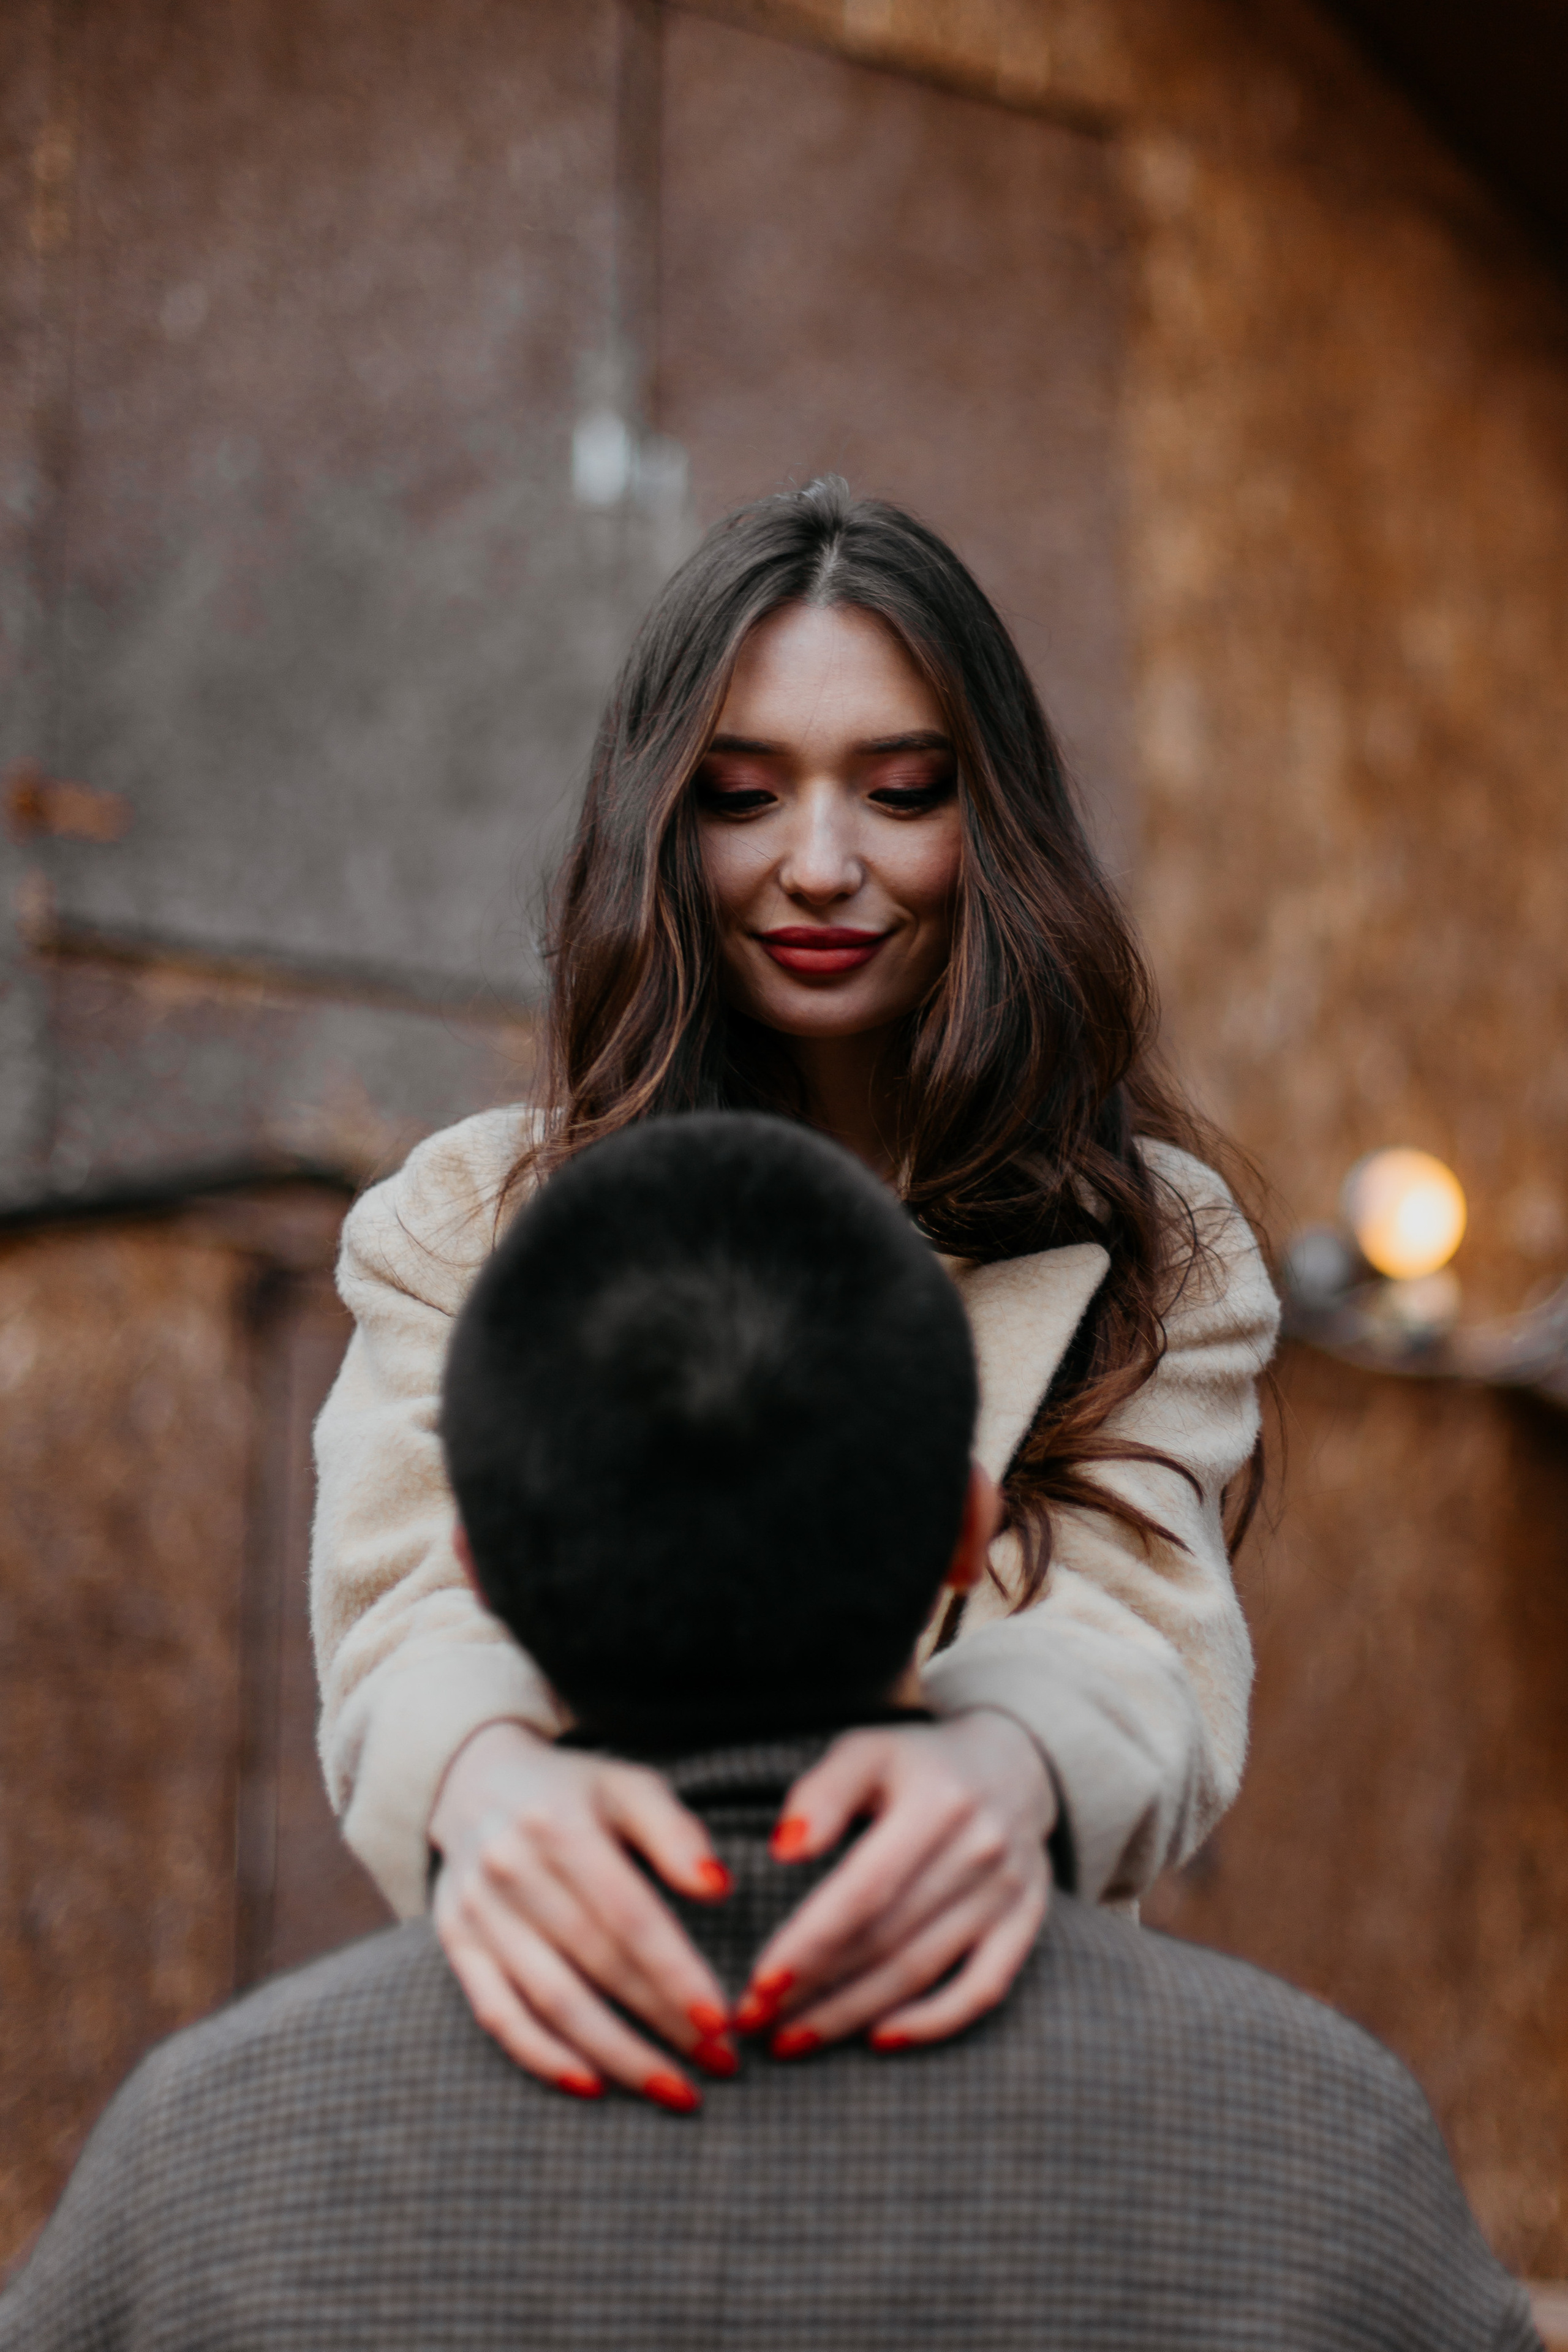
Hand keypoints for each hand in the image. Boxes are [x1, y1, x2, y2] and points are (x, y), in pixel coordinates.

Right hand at [429, 1721, 735, 2108]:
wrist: (473, 1782)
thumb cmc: (573, 1793)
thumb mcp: (627, 1787)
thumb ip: (674, 1832)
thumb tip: (719, 1887)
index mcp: (562, 1825)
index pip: (629, 1915)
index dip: (676, 1973)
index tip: (723, 2022)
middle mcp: (513, 1869)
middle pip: (597, 1964)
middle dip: (664, 2023)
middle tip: (722, 2065)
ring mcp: (479, 1912)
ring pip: (553, 2001)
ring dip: (617, 2055)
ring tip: (675, 2089)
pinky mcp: (457, 1943)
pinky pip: (498, 2014)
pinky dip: (543, 2057)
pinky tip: (593, 2086)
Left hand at [737, 1711, 1054, 2054]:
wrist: (1014, 1764)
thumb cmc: (917, 1763)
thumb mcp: (866, 1752)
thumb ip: (821, 1793)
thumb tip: (782, 1849)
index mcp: (937, 1803)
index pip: (864, 1892)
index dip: (809, 1944)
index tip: (758, 1983)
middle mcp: (980, 1849)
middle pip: (886, 1939)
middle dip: (814, 1989)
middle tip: (754, 2019)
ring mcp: (1008, 1891)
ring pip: (922, 1972)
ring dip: (852, 2015)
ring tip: (791, 2038)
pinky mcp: (1025, 1921)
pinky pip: (982, 1989)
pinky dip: (933, 2023)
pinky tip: (877, 2039)